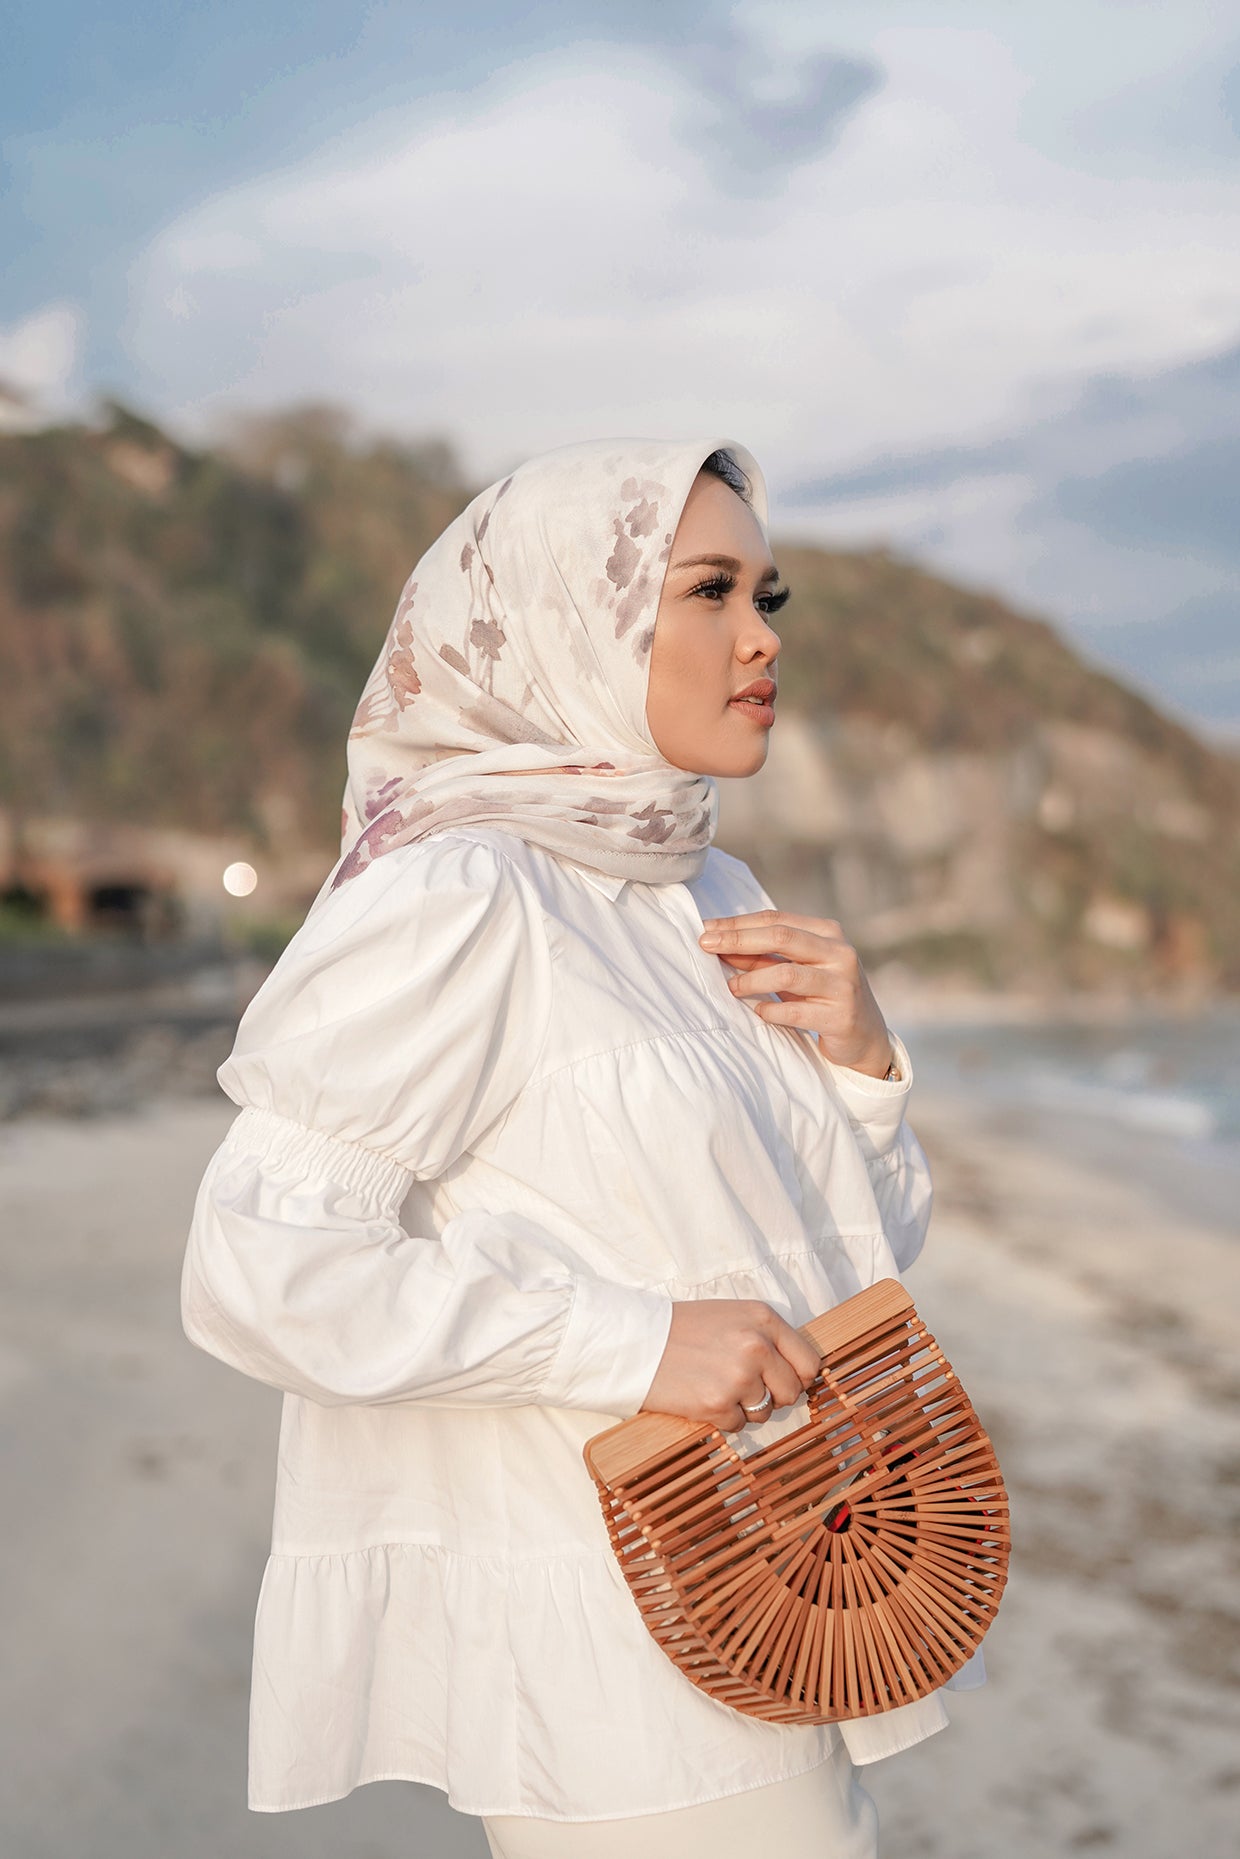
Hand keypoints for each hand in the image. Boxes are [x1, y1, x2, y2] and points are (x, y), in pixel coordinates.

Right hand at [640, 1299, 821, 1431]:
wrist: (636, 1342)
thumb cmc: (682, 1329)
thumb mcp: (732, 1316)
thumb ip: (766, 1337)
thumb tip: (798, 1372)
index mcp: (763, 1319)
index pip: (809, 1362)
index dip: (797, 1377)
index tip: (782, 1381)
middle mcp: (757, 1346)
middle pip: (792, 1391)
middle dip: (772, 1396)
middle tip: (744, 1387)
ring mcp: (739, 1376)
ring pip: (766, 1412)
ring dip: (745, 1407)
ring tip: (717, 1386)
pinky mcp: (718, 1404)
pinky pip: (738, 1425)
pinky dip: (722, 1418)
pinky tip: (702, 1396)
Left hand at [699, 910, 892, 1077]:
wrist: (865, 1036)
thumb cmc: (822, 996)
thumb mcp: (796, 970)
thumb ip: (763, 957)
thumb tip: (719, 943)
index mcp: (828, 932)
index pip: (776, 920)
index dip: (738, 923)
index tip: (706, 929)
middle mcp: (839, 953)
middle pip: (781, 937)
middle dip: (738, 940)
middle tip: (706, 946)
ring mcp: (843, 984)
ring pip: (787, 974)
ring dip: (752, 980)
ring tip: (732, 988)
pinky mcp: (841, 1016)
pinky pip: (796, 1011)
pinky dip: (772, 1010)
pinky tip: (759, 1011)